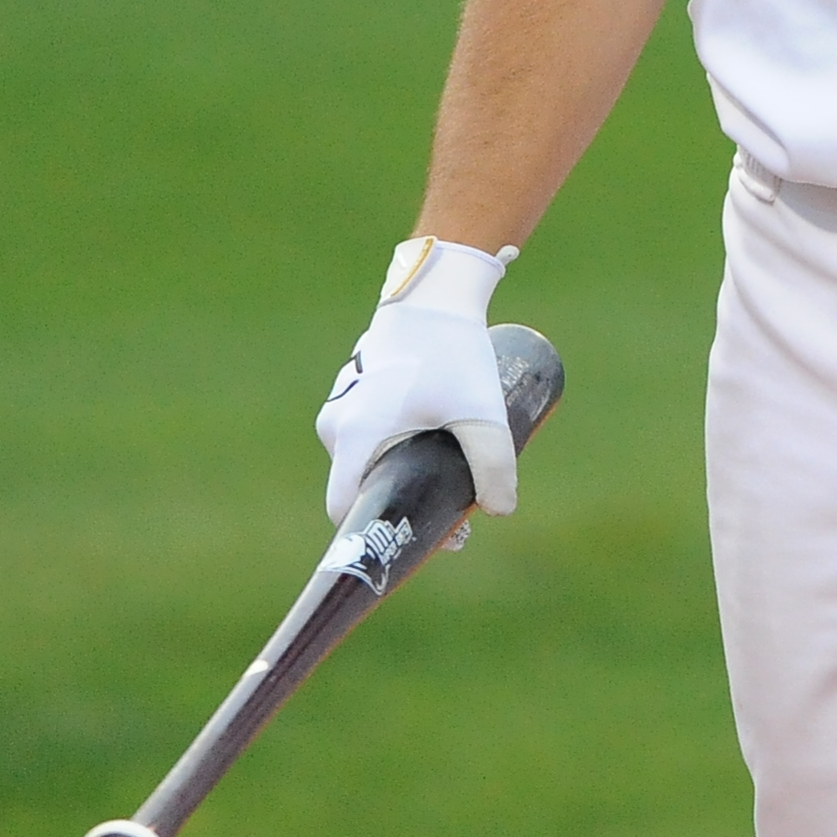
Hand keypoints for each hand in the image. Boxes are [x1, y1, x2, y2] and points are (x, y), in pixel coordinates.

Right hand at [318, 237, 517, 526]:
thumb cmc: (451, 350)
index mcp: (355, 436)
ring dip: (402, 478)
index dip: (376, 534)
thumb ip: (494, 464)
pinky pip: (368, 438)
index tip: (419, 543)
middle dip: (403, 508)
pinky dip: (395, 452)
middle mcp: (337, 426)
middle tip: (454, 514)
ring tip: (452, 478)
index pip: (343, 511)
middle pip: (361, 489)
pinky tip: (434, 449)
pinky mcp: (356, 395)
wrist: (435, 293)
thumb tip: (500, 510)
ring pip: (366, 462)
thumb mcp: (479, 410)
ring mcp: (342, 408)